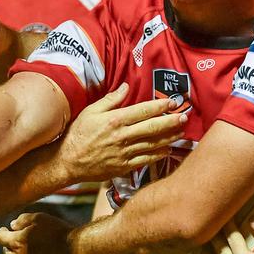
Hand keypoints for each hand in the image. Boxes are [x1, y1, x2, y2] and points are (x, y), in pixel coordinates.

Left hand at [0, 212, 79, 253]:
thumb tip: (12, 226)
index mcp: (17, 241)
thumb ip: (23, 220)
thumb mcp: (41, 218)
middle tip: (20, 240)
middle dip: (11, 244)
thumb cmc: (59, 232)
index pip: (0, 238)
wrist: (76, 252)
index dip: (2, 232)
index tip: (5, 230)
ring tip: (27, 253)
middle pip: (7, 251)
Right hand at [60, 83, 185, 181]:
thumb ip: (111, 100)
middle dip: (171, 121)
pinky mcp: (124, 166)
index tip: (172, 102)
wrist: (68, 162)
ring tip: (181, 132)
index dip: (160, 106)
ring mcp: (125, 153)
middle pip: (153, 127)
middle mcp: (123, 136)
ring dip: (169, 138)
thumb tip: (126, 87)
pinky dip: (158, 155)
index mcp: (115, 120)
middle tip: (184, 117)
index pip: (144, 111)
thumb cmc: (78, 134)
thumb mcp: (91, 112)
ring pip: (153, 144)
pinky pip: (146, 159)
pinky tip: (168, 150)